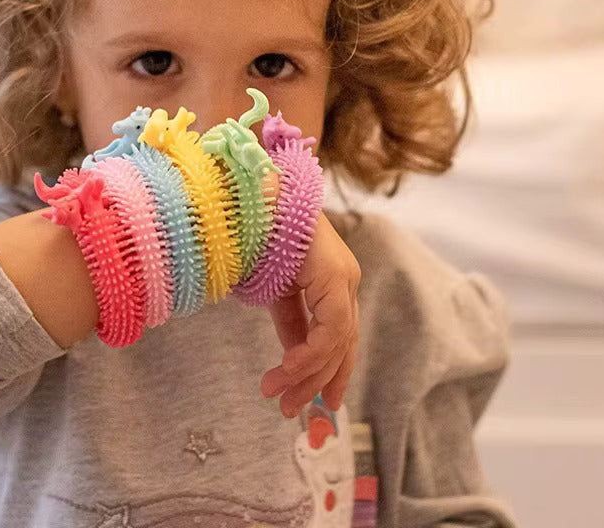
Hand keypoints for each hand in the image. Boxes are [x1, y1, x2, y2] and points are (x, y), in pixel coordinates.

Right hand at [260, 212, 359, 417]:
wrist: (257, 194)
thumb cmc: (263, 233)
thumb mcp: (275, 288)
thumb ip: (289, 320)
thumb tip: (292, 356)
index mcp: (334, 281)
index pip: (338, 337)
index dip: (328, 371)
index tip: (312, 400)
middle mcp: (346, 281)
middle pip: (341, 345)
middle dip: (315, 381)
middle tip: (290, 409)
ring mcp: (344, 277)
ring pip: (337, 342)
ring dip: (305, 374)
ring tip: (279, 397)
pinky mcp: (335, 276)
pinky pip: (330, 329)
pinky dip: (309, 355)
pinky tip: (287, 369)